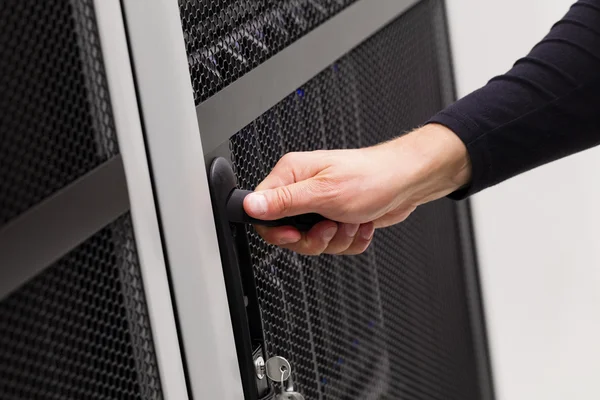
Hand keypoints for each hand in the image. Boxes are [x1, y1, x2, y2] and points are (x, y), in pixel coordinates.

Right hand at [243, 124, 470, 254]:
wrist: (407, 183)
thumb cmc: (371, 177)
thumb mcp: (322, 193)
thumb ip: (284, 202)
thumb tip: (250, 205)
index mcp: (292, 175)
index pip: (262, 211)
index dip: (278, 230)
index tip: (297, 232)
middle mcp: (303, 190)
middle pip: (288, 233)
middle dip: (315, 238)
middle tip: (330, 226)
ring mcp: (320, 206)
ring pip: (314, 242)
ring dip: (337, 239)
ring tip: (351, 220)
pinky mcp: (337, 219)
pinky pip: (334, 244)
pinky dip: (350, 240)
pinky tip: (360, 223)